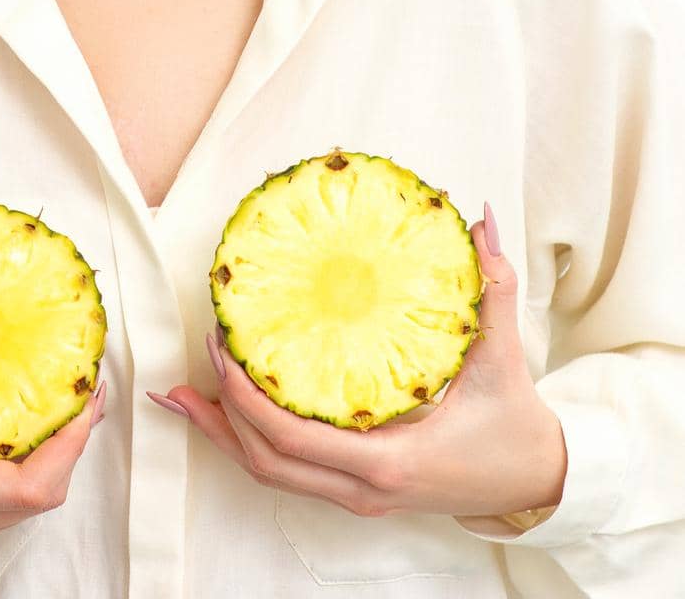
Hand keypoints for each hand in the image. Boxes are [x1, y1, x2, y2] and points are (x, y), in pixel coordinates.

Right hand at [0, 240, 105, 584]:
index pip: (26, 483)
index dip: (70, 440)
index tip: (84, 390)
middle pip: (44, 493)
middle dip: (76, 439)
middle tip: (85, 378)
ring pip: (30, 502)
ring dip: (58, 452)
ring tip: (67, 392)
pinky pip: (8, 504)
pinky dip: (32, 466)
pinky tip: (31, 421)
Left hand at [151, 213, 566, 522]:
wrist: (536, 483)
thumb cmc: (515, 425)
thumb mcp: (503, 356)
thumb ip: (492, 285)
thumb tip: (483, 219)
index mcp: (388, 459)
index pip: (290, 438)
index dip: (244, 395)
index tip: (222, 344)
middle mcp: (361, 488)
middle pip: (263, 462)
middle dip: (218, 411)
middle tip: (198, 351)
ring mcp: (355, 496)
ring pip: (268, 473)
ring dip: (222, 432)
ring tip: (179, 392)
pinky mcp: (354, 491)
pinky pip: (287, 471)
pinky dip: (248, 441)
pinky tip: (222, 411)